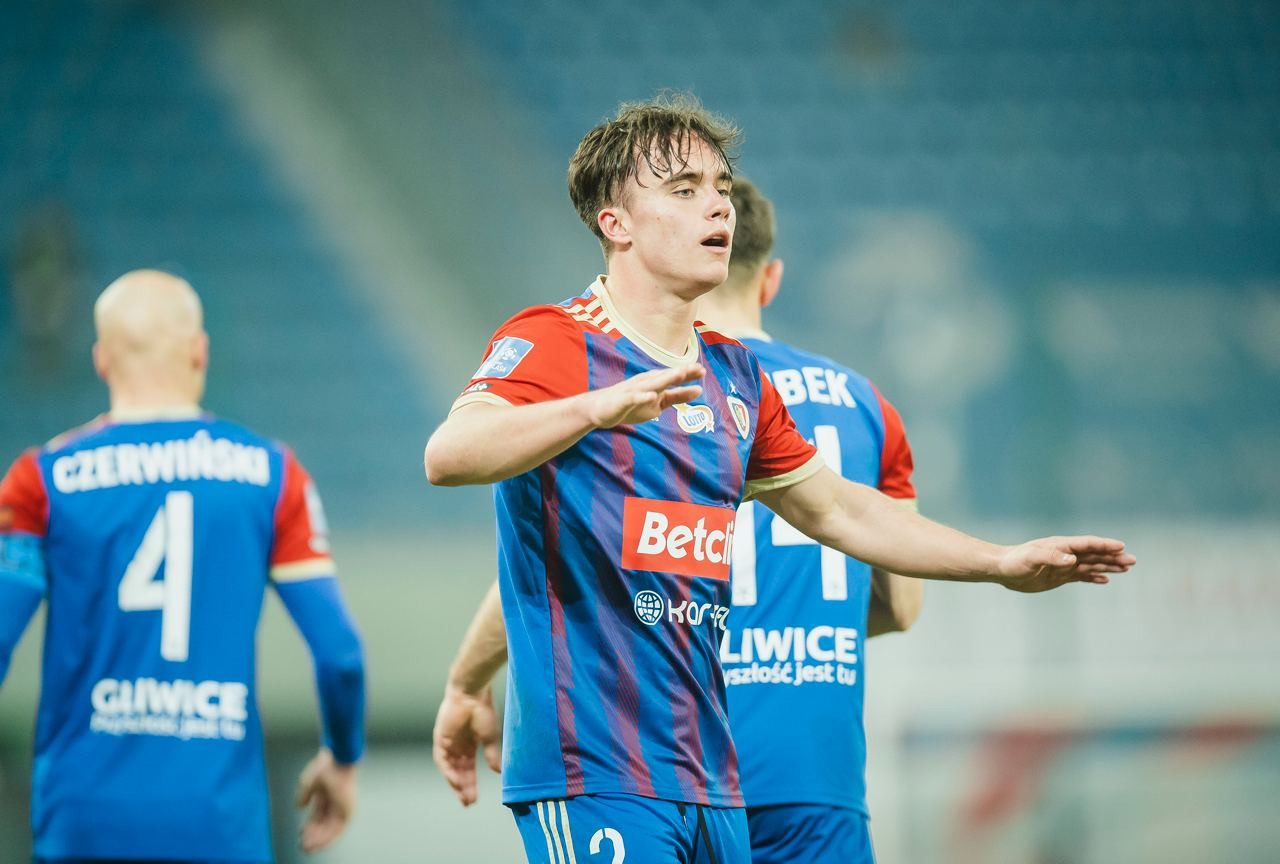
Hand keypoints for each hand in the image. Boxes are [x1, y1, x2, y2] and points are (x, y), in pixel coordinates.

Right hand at [296, 748, 355, 852]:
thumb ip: (303, 796)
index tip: (300, 836)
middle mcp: (334, 803)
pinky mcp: (348, 811)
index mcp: (326, 795)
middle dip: (312, 836)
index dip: (308, 827)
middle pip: (322, 824)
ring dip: (319, 840)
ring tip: (308, 847)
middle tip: (303, 846)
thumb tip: (299, 807)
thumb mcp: (307, 783)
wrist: (336, 761)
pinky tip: (318, 844)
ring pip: (330, 829)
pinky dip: (328, 838)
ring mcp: (342, 807)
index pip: (317, 816)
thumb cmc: (324, 767)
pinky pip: (338, 830)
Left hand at [433, 683, 501, 805]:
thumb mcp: (489, 737)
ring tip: (464, 797)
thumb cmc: (483, 710)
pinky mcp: (440, 738)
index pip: (469, 768)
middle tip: (469, 803)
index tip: (474, 799)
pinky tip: (456, 782)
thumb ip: (491, 754)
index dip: (471, 783)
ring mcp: (448, 742)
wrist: (472, 694)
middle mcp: (457, 745)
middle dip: (464, 787)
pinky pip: (443, 760)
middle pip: (459, 771)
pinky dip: (449, 772)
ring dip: (456, 783)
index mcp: (469, 744)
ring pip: (451, 768)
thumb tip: (498, 772)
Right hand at [584, 364, 704, 428]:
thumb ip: (678, 396)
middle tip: (697, 368)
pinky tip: (652, 396)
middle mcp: (646, 383)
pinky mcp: (623, 400)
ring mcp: (634, 390)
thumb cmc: (631, 403)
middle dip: (681, 373)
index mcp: (656, 382)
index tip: (703, 371)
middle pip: (666, 377)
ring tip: (680, 374)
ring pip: (652, 384)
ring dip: (666, 379)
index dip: (688, 374)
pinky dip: (643, 396)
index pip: (674, 377)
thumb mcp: (658, 401)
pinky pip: (634, 398)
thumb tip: (699, 390)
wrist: (599, 408)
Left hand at [996, 536, 1135, 592]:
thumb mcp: (1031, 558)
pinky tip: (1105, 579)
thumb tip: (1073, 560)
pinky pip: (1081, 576)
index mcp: (1061, 546)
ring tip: (1126, 568)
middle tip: (1132, 561)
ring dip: (1108, 566)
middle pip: (1094, 554)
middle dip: (1113, 557)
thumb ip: (1051, 557)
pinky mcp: (1059, 576)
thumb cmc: (1015, 561)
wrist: (1003, 569)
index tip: (1121, 547)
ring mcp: (1064, 565)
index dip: (1104, 545)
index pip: (1087, 544)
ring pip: (1091, 565)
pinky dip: (1094, 577)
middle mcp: (1065, 554)